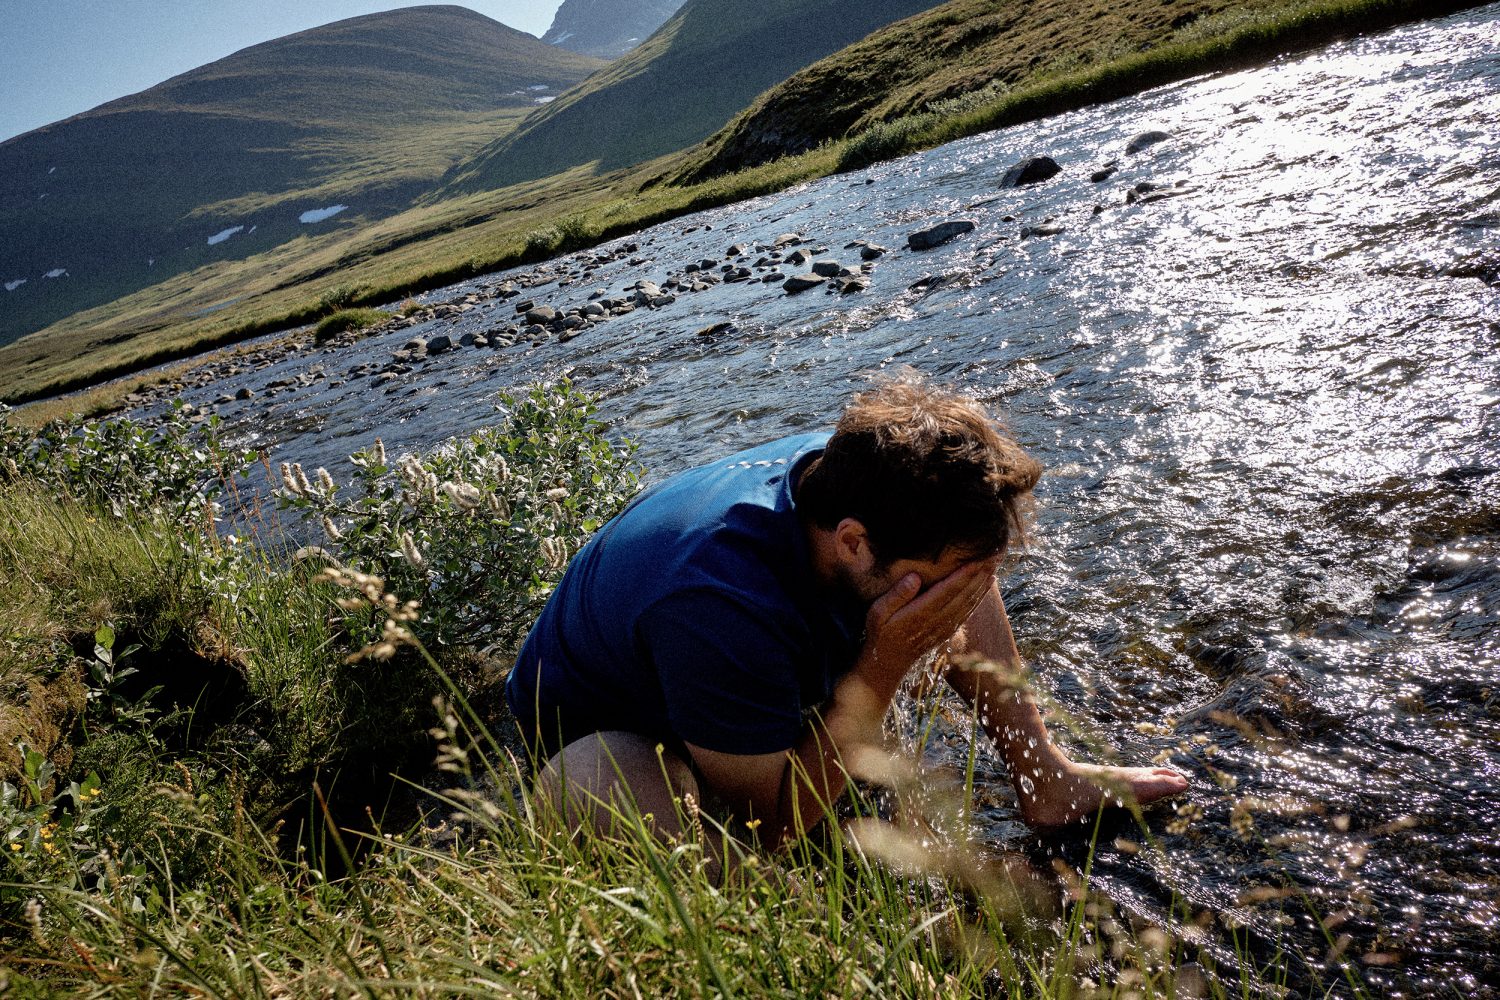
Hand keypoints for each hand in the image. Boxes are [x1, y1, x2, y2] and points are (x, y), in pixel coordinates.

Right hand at [857, 557, 998, 699]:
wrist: (887, 664)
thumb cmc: (880, 633)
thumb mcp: (878, 613)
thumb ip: (896, 595)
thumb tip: (915, 577)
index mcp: (920, 613)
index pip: (948, 590)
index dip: (964, 575)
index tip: (977, 560)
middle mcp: (936, 620)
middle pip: (964, 595)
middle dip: (979, 575)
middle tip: (993, 555)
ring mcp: (944, 627)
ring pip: (969, 602)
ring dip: (983, 584)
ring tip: (994, 564)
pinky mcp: (947, 631)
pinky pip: (967, 611)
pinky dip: (979, 597)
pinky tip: (986, 585)